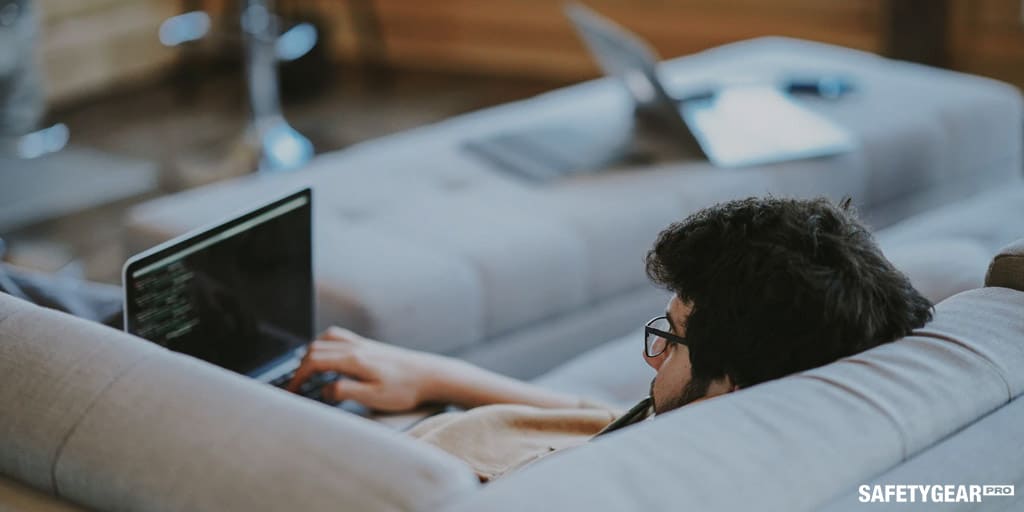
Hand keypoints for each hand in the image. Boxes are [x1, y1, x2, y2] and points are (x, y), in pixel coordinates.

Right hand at [287, 327, 446, 411]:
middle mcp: (356, 347)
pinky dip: (325, 344)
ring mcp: (363, 343)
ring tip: (306, 372)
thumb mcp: (375, 397)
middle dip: (300, 366)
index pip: (314, 362)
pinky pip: (339, 336)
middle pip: (315, 348)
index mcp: (354, 360)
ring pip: (325, 339)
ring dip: (311, 353)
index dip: (297, 377)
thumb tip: (325, 389)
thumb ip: (346, 392)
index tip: (291, 392)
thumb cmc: (406, 389)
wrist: (430, 375)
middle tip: (295, 386)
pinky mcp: (370, 345)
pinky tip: (329, 357)